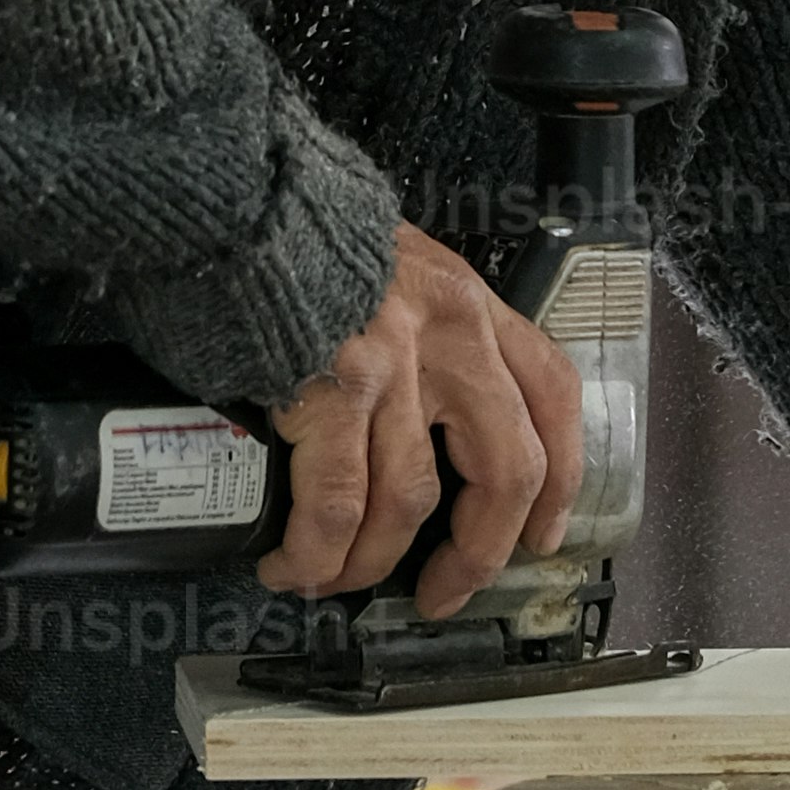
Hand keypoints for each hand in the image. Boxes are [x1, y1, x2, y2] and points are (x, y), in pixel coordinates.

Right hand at [260, 222, 584, 620]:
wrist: (232, 198)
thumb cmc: (296, 232)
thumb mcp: (391, 265)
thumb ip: (418, 330)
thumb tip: (412, 418)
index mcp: (468, 301)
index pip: (550, 395)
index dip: (558, 480)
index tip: (539, 531)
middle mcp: (449, 333)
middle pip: (504, 471)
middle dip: (477, 551)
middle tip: (445, 591)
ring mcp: (393, 365)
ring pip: (410, 503)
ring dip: (369, 561)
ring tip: (331, 579)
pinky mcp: (329, 392)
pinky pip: (337, 505)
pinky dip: (317, 552)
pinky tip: (294, 564)